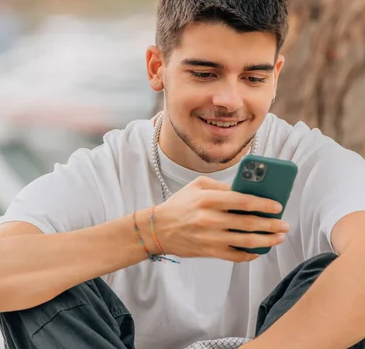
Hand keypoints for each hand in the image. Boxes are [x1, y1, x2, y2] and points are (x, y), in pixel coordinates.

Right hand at [153, 176, 288, 261]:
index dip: (264, 204)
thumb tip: (248, 191)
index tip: (277, 206)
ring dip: (267, 240)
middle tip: (284, 224)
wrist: (158, 229)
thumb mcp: (197, 186)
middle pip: (249, 223)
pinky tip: (260, 249)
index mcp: (208, 199)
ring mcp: (210, 237)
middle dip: (271, 224)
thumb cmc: (179, 205)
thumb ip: (222, 187)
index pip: (243, 201)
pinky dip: (251, 253)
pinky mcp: (209, 251)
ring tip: (279, 238)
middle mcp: (209, 218)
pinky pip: (236, 255)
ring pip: (246, 241)